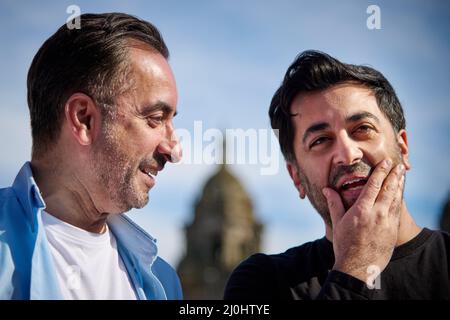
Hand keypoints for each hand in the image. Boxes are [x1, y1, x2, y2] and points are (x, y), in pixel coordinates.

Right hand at [322, 159, 405, 282]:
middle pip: (389, 189)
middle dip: (394, 175)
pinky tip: (399, 194)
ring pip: (396, 199)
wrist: (358, 266)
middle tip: (399, 165)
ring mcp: (387, 223)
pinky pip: (397, 211)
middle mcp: (377, 214)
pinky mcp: (392, 230)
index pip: (374, 185)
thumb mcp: (337, 223)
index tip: (385, 162)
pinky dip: (399, 199)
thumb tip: (326, 189)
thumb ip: (334, 203)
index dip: (381, 172)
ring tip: (402, 175)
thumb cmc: (345, 244)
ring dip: (399, 185)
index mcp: (362, 210)